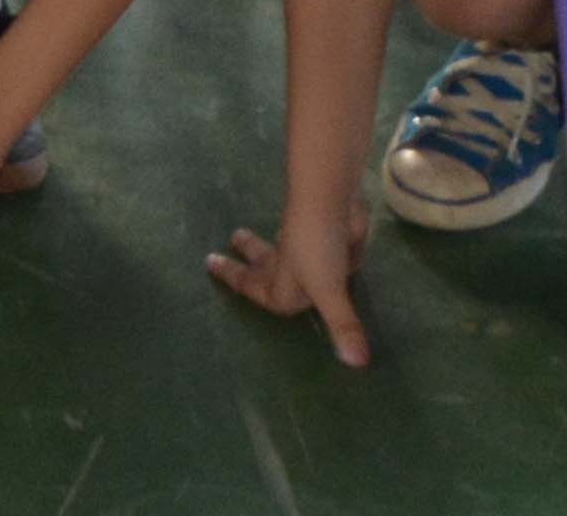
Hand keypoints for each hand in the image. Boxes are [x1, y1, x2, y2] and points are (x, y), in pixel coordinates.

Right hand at [207, 206, 378, 364]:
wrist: (330, 203)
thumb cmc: (316, 249)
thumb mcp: (328, 290)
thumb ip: (341, 325)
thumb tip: (357, 364)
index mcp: (281, 285)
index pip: (252, 287)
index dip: (233, 278)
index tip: (210, 262)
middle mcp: (289, 267)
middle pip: (261, 264)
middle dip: (245, 255)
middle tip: (231, 238)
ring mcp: (305, 249)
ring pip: (282, 251)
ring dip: (267, 246)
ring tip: (250, 236)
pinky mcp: (323, 236)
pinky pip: (310, 247)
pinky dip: (301, 243)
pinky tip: (308, 245)